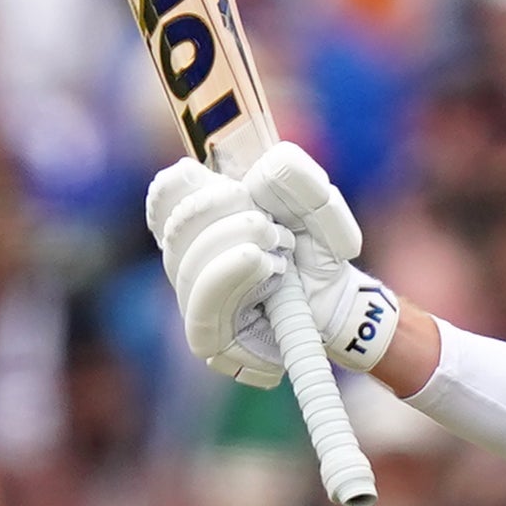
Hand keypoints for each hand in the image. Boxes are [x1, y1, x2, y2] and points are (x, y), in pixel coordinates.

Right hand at [146, 144, 399, 383]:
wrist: (339, 300)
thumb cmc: (316, 248)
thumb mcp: (317, 203)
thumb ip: (294, 176)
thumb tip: (262, 167)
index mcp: (200, 219)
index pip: (166, 197)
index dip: (181, 187)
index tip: (231, 187)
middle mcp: (187, 258)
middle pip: (176, 229)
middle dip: (226, 216)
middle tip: (272, 226)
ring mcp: (194, 299)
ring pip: (186, 267)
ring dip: (235, 247)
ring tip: (277, 248)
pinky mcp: (209, 338)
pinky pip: (200, 308)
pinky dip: (229, 276)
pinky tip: (261, 264)